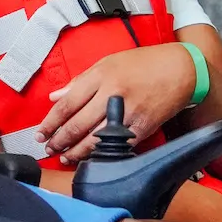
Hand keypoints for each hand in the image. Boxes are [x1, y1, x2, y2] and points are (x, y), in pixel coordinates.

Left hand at [40, 44, 194, 164]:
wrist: (181, 69)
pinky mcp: (143, 127)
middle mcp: (112, 93)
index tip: (41, 132)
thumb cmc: (144, 63)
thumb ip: (81, 80)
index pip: (68, 103)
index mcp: (101, 75)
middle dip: (59, 140)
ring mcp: (129, 112)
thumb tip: (56, 96)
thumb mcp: (109, 62)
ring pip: (95, 139)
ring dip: (76, 151)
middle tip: (49, 148)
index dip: (51, 121)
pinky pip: (117, 145)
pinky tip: (90, 158)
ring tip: (65, 156)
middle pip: (78, 124)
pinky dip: (101, 154)